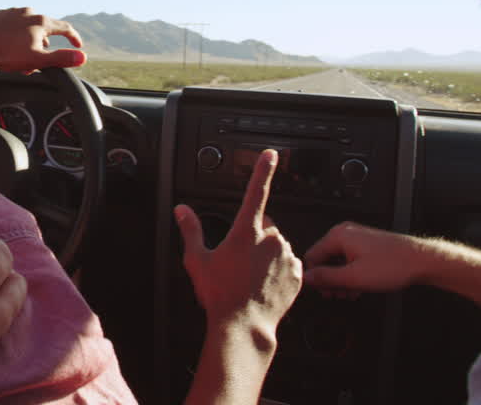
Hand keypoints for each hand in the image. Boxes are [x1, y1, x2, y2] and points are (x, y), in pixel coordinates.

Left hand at [0, 7, 84, 74]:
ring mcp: (13, 12)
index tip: (78, 45)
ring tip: (21, 57)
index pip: (65, 28)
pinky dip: (16, 34)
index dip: (74, 37)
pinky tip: (9, 45)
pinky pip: (13, 24)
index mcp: (41, 22)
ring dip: (30, 40)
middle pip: (45, 29)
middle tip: (37, 62)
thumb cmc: (8, 55)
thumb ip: (61, 58)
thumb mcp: (38, 60)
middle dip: (44, 46)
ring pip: (28, 27)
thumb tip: (82, 57)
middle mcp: (28, 12)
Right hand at [175, 149, 301, 339]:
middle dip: (255, 236)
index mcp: (246, 231)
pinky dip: (279, 270)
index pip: (256, 192)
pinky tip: (264, 284)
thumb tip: (182, 211)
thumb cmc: (220, 295)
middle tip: (239, 258)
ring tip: (251, 276)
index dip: (263, 170)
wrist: (243, 326)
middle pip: (265, 226)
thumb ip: (191, 230)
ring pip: (278, 246)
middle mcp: (271, 240)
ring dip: (268, 255)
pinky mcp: (298, 274)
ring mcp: (287, 257)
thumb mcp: (197, 260)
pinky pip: (289, 263)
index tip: (270, 155)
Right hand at [303, 221, 428, 294]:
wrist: (421, 260)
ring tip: (350, 293)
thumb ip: (326, 278)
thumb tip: (307, 278)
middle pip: (324, 260)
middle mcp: (345, 233)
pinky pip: (349, 260)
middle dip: (330, 280)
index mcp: (338, 236)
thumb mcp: (354, 277)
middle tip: (337, 295)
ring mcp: (356, 238)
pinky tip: (358, 288)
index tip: (323, 291)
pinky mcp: (365, 245)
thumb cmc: (393, 265)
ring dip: (341, 280)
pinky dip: (351, 275)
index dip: (315, 278)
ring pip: (338, 262)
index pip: (312, 257)